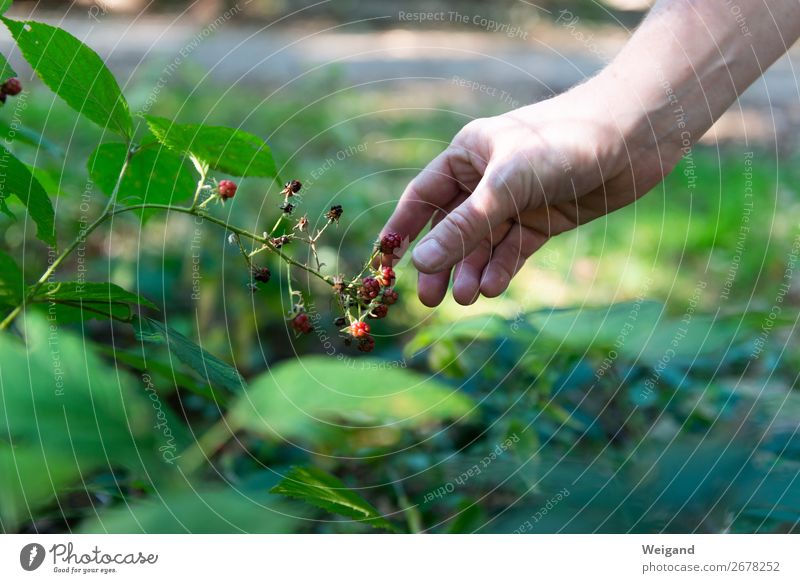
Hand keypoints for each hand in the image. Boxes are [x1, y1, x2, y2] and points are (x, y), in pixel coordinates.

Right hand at [381, 80, 681, 306]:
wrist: (635, 137)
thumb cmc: (563, 142)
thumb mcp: (506, 186)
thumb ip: (463, 226)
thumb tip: (420, 263)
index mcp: (468, 156)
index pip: (423, 197)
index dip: (402, 229)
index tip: (385, 263)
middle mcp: (487, 179)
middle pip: (451, 228)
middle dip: (442, 262)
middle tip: (431, 299)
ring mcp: (517, 201)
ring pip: (484, 244)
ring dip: (473, 270)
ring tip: (468, 298)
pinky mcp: (544, 219)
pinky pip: (514, 250)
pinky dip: (503, 268)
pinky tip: (494, 287)